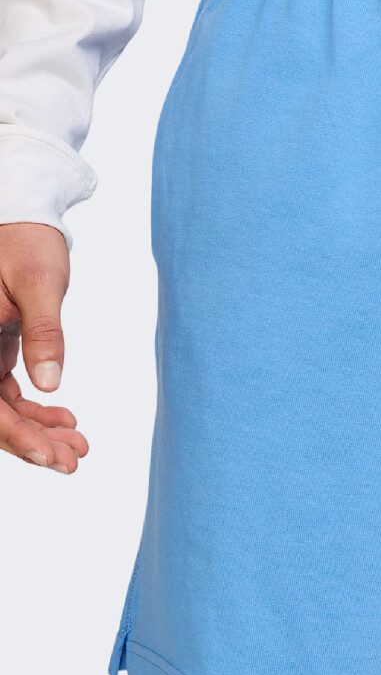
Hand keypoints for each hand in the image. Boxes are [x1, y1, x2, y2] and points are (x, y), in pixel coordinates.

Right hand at [0, 223, 87, 472]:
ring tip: (79, 445)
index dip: (17, 437)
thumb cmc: (27, 242)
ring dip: (37, 430)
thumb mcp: (40, 284)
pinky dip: (35, 409)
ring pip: (0, 408)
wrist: (20, 215)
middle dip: (31, 443)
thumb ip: (44, 332)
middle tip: (76, 460)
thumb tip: (51, 384)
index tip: (53, 457)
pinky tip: (67, 418)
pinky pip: (5, 393)